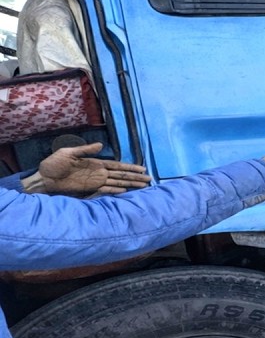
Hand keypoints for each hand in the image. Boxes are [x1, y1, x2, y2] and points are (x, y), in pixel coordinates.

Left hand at [36, 143, 150, 195]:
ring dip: (129, 184)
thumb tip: (101, 146)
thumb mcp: (68, 153)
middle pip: (120, 175)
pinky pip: (105, 190)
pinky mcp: (88, 190)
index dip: (129, 167)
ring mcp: (94, 182)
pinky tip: (125, 191)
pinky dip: (115, 191)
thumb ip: (86, 150)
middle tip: (148, 179)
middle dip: (134, 177)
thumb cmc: (53, 164)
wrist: (43, 178)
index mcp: (95, 163)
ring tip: (142, 186)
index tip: (142, 168)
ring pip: (116, 183)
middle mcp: (98, 173)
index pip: (117, 165)